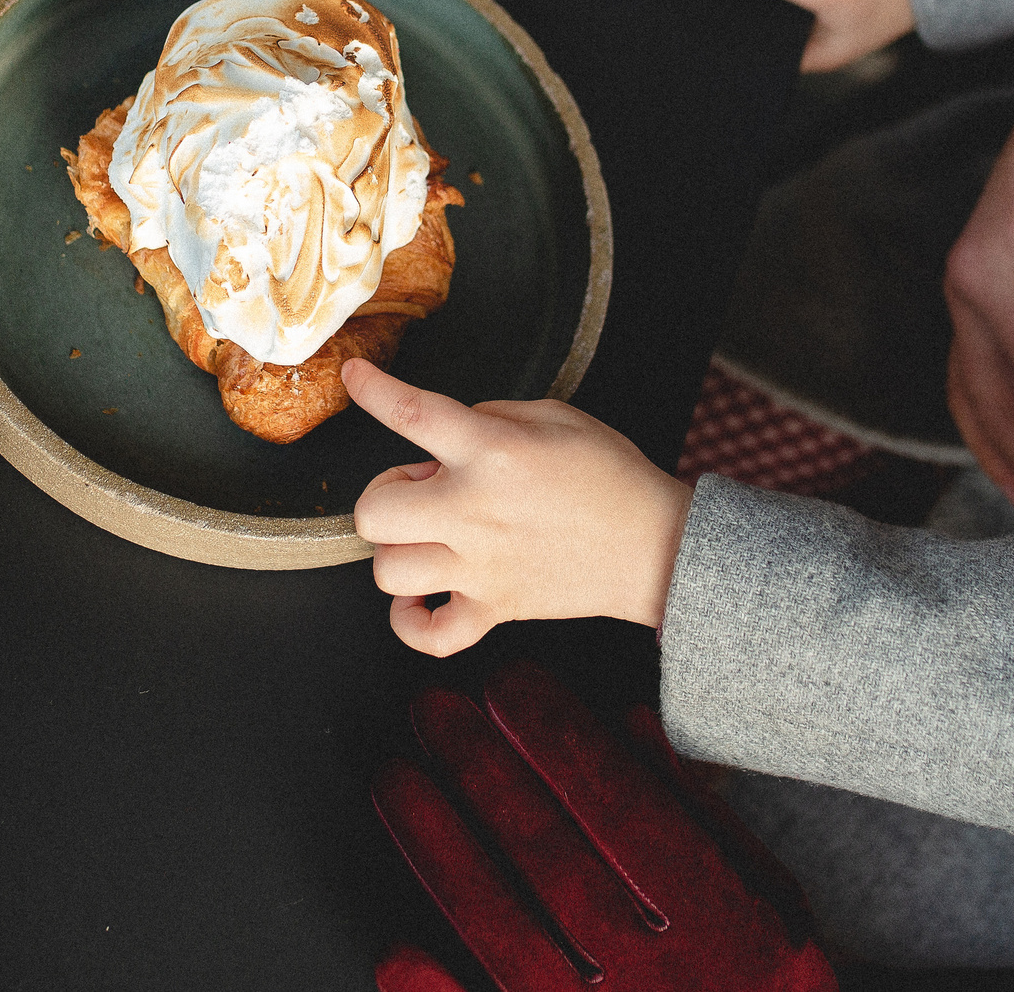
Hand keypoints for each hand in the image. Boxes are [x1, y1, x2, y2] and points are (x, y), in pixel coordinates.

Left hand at [346, 361, 692, 657]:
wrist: (657, 547)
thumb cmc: (612, 477)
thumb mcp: (556, 417)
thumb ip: (490, 416)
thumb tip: (445, 436)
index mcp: (492, 453)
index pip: (410, 413)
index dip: (372, 389)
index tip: (356, 377)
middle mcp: (474, 513)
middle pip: (372, 512)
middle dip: (382, 494)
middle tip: (418, 489)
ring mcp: (480, 569)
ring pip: (389, 572)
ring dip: (397, 550)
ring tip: (429, 536)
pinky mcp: (494, 610)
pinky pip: (429, 636)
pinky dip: (412, 621)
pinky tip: (423, 596)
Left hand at [373, 662, 838, 991]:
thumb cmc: (768, 988)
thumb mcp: (772, 899)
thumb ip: (705, 815)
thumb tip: (629, 724)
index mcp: (723, 922)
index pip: (624, 808)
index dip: (559, 741)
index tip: (511, 685)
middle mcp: (658, 974)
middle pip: (550, 855)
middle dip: (481, 771)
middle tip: (434, 710)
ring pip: (504, 929)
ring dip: (441, 848)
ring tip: (396, 781)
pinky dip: (436, 987)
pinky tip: (397, 942)